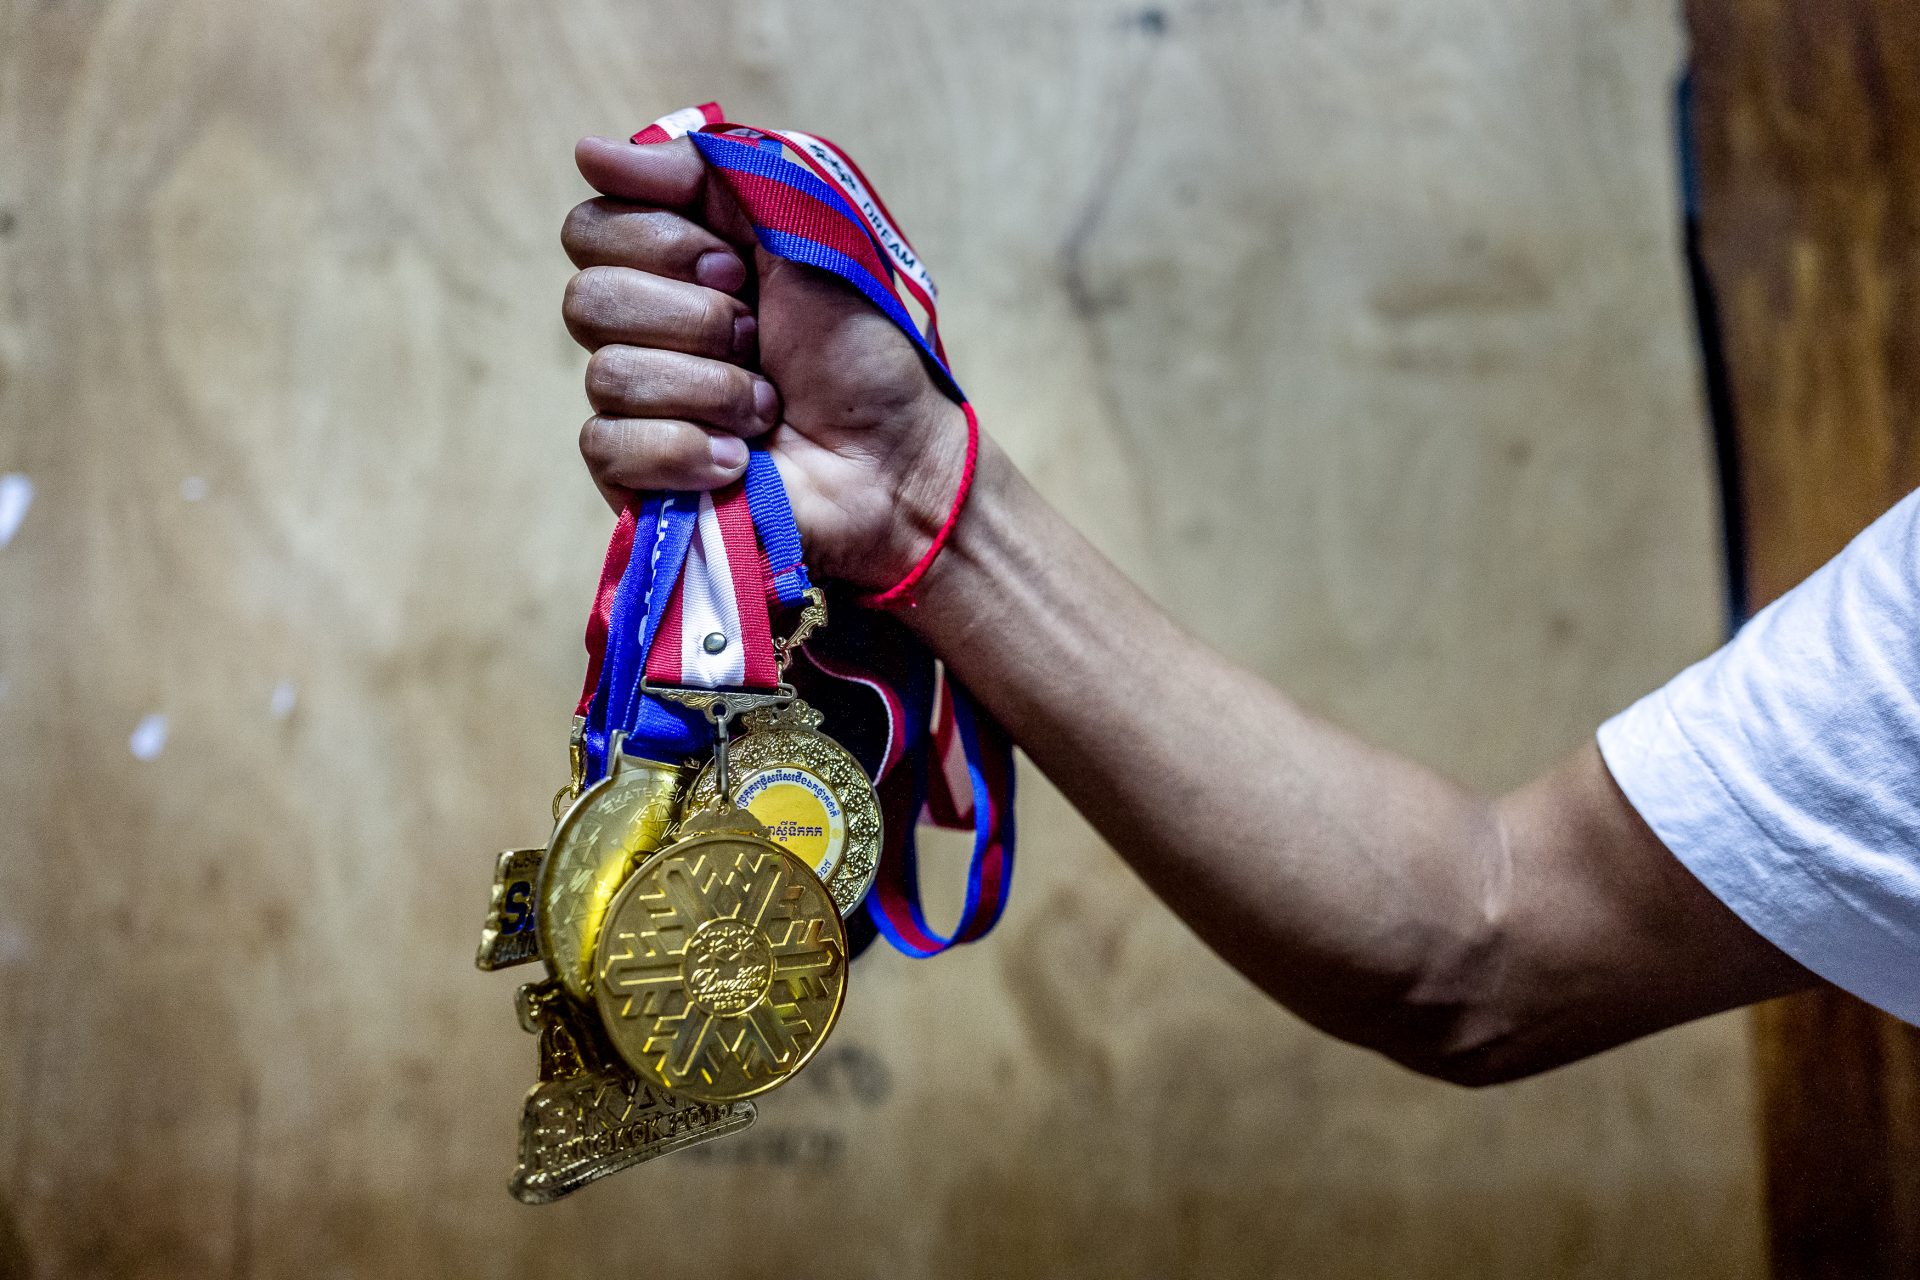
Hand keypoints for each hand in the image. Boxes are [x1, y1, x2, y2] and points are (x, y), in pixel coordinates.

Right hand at [563, 135, 970, 590]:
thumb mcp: (800, 228)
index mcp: (673, 264)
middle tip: (760, 339)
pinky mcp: (638, 478)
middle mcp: (644, 330)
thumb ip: (706, 174)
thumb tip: (591, 154)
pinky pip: (608, 447)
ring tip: (769, 408)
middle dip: (695, 320)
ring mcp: (637, 407)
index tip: (738, 270)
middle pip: (588, 299)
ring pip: (608, 375)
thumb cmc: (861, 350)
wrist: (895, 458)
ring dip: (711, 389)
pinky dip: (687, 449)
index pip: (592, 228)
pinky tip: (739, 459)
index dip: (664, 245)